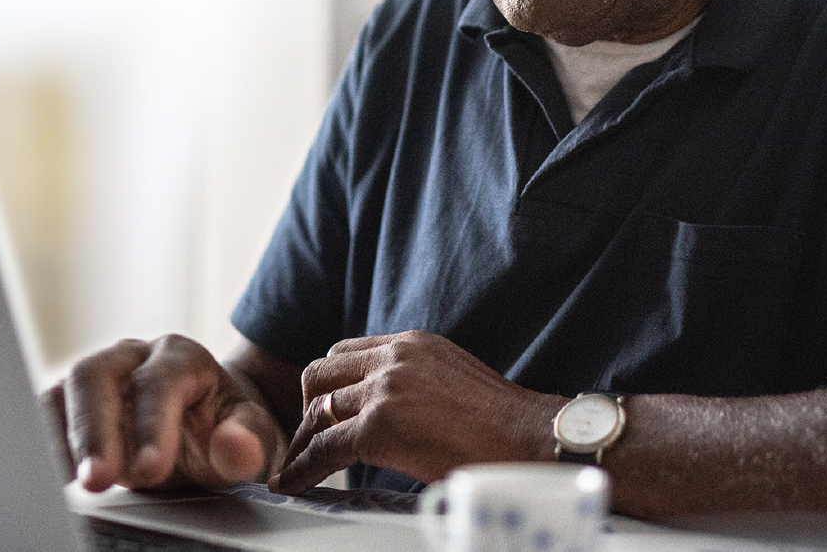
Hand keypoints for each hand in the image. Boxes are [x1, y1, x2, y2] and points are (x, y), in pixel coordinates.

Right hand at [42, 334, 283, 491]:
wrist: (208, 424)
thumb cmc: (228, 427)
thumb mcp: (254, 435)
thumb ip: (248, 441)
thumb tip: (235, 449)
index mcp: (180, 357)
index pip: (158, 382)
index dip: (151, 425)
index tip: (150, 470)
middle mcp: (131, 357)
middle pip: (96, 376)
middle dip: (94, 431)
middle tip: (98, 480)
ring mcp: (97, 376)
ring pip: (64, 391)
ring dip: (63, 438)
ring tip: (72, 482)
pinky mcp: (72, 402)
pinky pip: (47, 413)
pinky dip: (45, 443)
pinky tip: (50, 477)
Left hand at [270, 330, 560, 492]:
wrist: (533, 438)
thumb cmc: (506, 424)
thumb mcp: (454, 380)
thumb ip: (419, 383)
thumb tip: (401, 410)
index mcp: (412, 344)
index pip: (347, 354)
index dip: (331, 385)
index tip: (324, 411)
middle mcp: (394, 358)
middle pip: (321, 373)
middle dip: (310, 406)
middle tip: (310, 438)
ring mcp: (384, 390)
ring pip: (317, 409)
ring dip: (304, 439)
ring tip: (298, 465)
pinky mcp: (380, 426)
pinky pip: (324, 448)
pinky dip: (303, 467)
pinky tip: (293, 483)